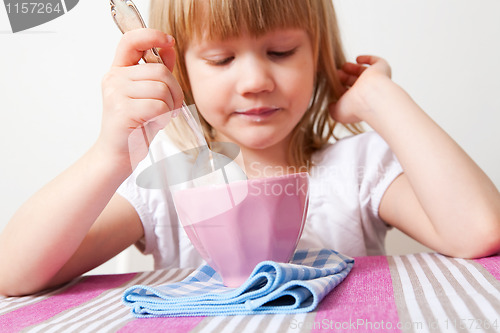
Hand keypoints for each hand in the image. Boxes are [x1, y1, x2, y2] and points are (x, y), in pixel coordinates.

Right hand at [99, 28, 183, 171]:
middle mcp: (114, 78)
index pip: (131, 40)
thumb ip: (157, 71)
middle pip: (159, 71)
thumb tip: (168, 47)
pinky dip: (164, 116)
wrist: (118, 154)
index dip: (151, 35)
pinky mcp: (123, 110)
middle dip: (175, 91)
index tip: (168, 40)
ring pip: (162, 88)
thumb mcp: (148, 94)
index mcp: (119, 71)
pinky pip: (159, 105)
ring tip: (160, 117)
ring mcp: (116, 93)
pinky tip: (155, 123)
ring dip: (170, 106)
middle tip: (171, 107)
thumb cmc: (135, 125)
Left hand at [329, 55, 391, 123]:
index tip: (331, 84)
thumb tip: (330, 105)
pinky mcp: (383, 69)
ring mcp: (378, 81)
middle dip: (345, 77)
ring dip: (353, 68)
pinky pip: (377, 62)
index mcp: (362, 103)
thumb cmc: (355, 107)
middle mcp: (371, 93)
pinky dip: (367, 59)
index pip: (351, 94)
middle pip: (356, 82)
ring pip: (365, 73)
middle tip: (336, 73)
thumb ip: (332, 109)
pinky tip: (357, 59)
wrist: (371, 96)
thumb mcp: (338, 112)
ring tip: (343, 66)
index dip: (341, 88)